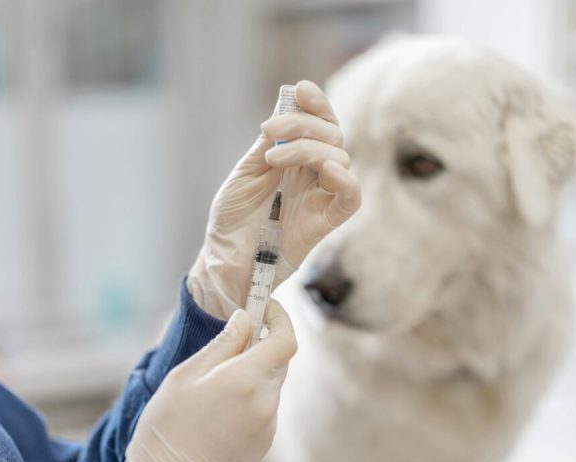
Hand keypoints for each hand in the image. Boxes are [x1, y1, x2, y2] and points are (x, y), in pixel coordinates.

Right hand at [108, 302, 296, 461]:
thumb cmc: (167, 427)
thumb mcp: (186, 375)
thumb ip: (223, 343)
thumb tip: (245, 319)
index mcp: (247, 380)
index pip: (285, 339)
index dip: (280, 318)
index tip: (265, 306)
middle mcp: (266, 402)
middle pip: (279, 360)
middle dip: (262, 344)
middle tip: (235, 339)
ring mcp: (268, 425)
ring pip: (271, 384)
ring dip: (254, 373)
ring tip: (216, 383)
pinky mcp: (264, 443)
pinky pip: (265, 407)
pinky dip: (251, 397)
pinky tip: (220, 408)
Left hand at [188, 80, 360, 318]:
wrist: (224, 258)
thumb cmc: (232, 219)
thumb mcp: (246, 171)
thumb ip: (269, 143)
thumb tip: (287, 107)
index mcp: (296, 160)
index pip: (320, 124)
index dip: (316, 104)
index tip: (300, 90)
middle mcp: (313, 175)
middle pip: (331, 136)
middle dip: (303, 123)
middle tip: (271, 129)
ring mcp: (321, 196)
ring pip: (339, 158)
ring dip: (308, 148)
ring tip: (273, 160)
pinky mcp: (327, 220)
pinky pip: (351, 196)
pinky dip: (344, 179)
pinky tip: (326, 171)